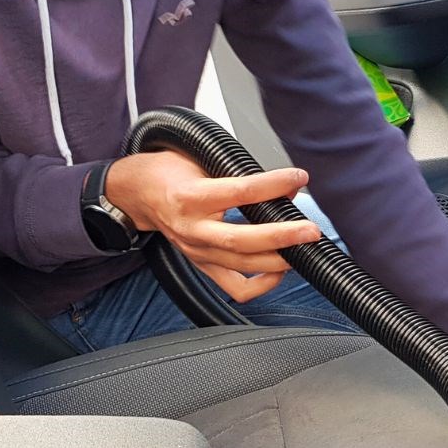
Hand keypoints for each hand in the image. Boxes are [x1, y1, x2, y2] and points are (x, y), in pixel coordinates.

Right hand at [105, 151, 322, 302]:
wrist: (138, 195)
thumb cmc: (169, 174)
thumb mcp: (200, 160)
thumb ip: (239, 172)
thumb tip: (286, 185)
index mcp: (190, 197)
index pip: (239, 192)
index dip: (272, 185)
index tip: (298, 177)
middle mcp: (193, 229)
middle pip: (241, 240)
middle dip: (282, 237)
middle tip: (310, 230)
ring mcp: (197, 252)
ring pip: (242, 266)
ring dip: (279, 260)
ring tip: (303, 249)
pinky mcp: (202, 265)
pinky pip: (235, 287)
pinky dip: (262, 285)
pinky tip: (279, 270)